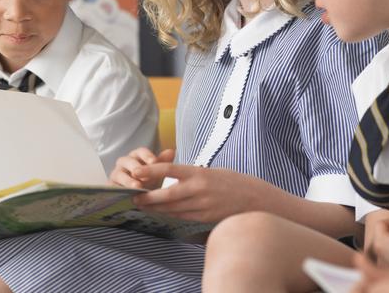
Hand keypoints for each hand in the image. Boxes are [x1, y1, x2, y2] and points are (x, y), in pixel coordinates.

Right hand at [108, 147, 174, 189]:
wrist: (138, 195)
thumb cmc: (148, 179)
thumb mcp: (157, 172)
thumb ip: (163, 162)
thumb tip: (172, 151)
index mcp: (137, 156)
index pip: (140, 152)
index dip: (147, 156)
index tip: (154, 161)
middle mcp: (125, 162)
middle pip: (128, 161)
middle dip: (136, 167)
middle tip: (144, 174)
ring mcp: (116, 173)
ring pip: (119, 174)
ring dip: (128, 180)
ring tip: (137, 187)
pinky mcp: (110, 185)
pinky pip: (112, 186)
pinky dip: (118, 189)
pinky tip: (126, 195)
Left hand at [131, 164, 275, 222]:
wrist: (255, 199)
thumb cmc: (234, 182)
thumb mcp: (213, 171)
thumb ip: (193, 175)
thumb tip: (174, 177)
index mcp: (200, 173)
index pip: (170, 170)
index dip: (152, 171)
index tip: (138, 172)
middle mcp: (199, 190)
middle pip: (166, 195)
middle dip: (148, 197)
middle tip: (133, 196)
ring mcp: (201, 206)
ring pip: (172, 208)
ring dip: (156, 208)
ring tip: (142, 205)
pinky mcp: (204, 218)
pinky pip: (182, 217)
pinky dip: (170, 214)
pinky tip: (161, 213)